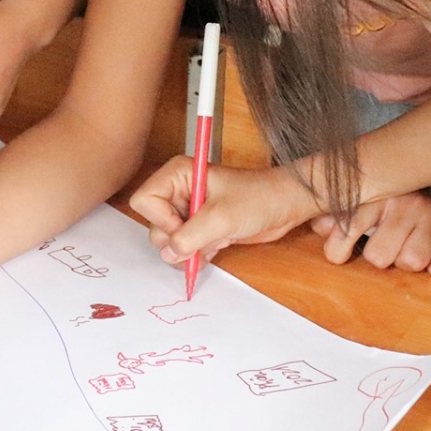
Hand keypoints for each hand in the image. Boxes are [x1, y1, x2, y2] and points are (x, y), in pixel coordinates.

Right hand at [132, 157, 322, 265]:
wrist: (285, 206)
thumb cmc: (259, 198)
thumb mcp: (222, 217)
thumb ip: (190, 236)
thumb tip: (168, 253)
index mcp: (178, 175)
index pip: (145, 201)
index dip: (162, 219)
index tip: (186, 223)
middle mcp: (178, 191)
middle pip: (153, 225)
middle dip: (176, 239)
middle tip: (203, 236)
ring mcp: (188, 211)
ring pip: (166, 242)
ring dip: (188, 250)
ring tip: (213, 242)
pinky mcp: (198, 228)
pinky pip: (183, 250)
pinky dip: (196, 255)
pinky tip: (216, 247)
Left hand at [307, 190, 430, 276]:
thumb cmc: (392, 203)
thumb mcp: (360, 202)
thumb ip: (334, 215)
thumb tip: (318, 226)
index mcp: (376, 194)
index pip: (348, 228)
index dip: (339, 247)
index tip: (340, 251)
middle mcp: (406, 203)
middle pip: (378, 257)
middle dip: (379, 257)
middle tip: (385, 245)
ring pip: (411, 262)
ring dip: (406, 262)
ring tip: (407, 248)